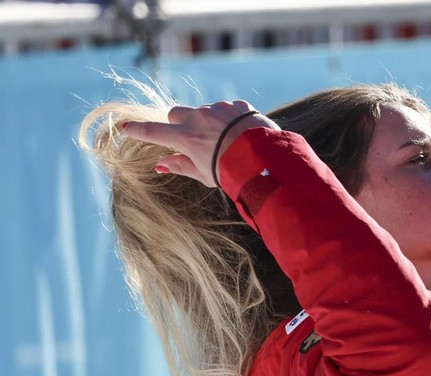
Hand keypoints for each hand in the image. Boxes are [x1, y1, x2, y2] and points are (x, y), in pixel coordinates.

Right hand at [122, 100, 278, 186]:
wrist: (265, 159)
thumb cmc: (232, 172)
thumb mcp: (204, 175)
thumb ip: (181, 166)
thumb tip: (161, 165)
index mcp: (186, 137)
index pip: (154, 132)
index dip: (138, 130)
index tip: (125, 127)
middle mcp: (199, 118)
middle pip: (176, 114)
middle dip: (179, 124)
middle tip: (190, 139)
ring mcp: (219, 109)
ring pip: (204, 111)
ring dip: (207, 122)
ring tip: (225, 142)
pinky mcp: (238, 106)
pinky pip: (228, 109)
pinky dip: (229, 119)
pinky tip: (240, 133)